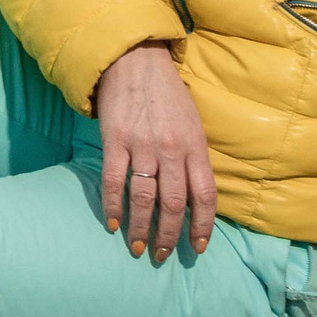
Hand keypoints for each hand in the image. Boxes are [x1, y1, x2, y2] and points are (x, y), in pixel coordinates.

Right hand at [95, 41, 217, 262]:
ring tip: (139, 247)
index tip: (197, 247)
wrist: (135, 60)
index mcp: (195, 146)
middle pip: (173, 204)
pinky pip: (114, 181)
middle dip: (169, 236)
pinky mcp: (115, 141)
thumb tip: (192, 196)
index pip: (205, 195)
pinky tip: (112, 223)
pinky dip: (112, 206)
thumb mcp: (193, 123)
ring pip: (144, 199)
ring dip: (142, 228)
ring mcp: (142, 146)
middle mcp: (171, 149)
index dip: (203, 225)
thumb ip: (194, 157)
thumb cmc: (168, 94)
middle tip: (163, 256)